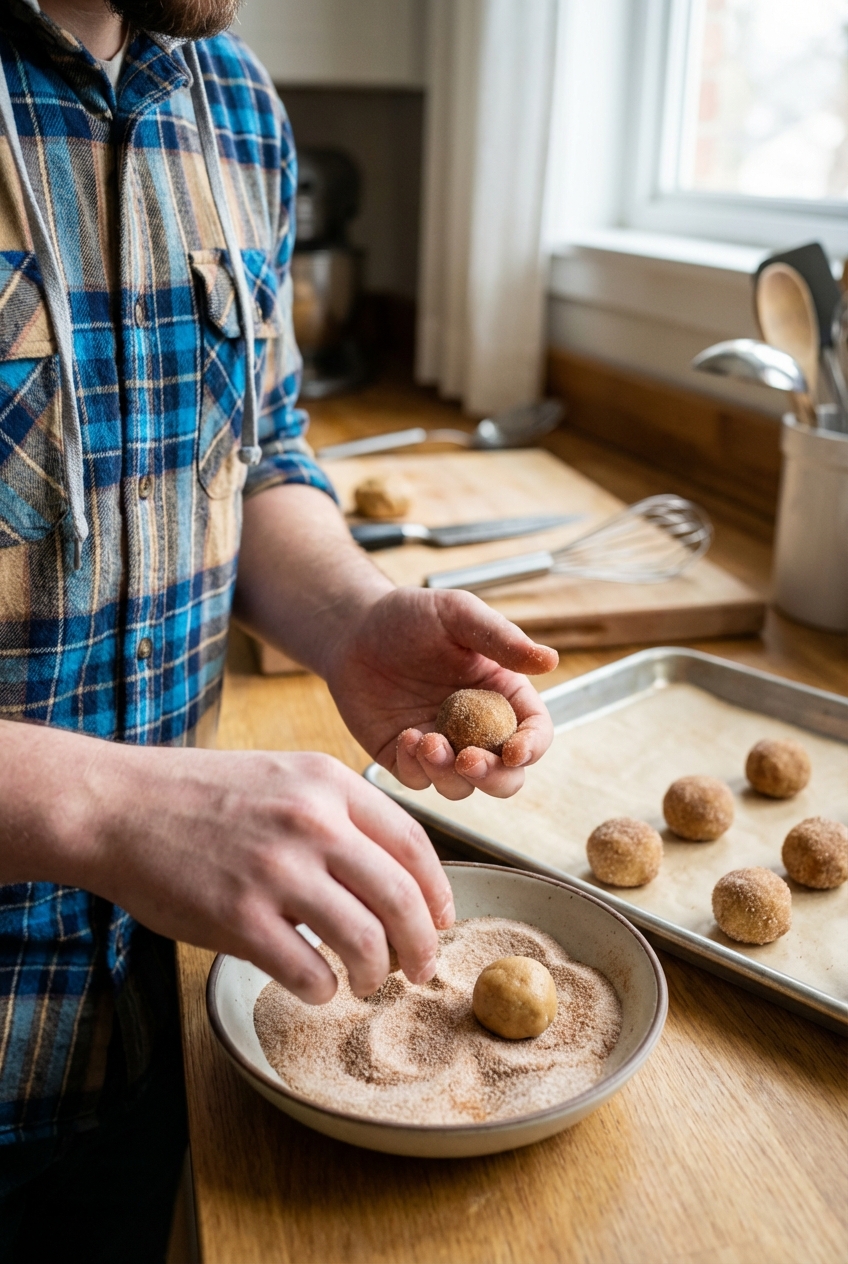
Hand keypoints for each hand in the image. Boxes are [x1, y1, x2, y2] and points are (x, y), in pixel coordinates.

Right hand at [0, 721, 453, 1003]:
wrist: (118, 805)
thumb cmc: (200, 795)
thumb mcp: (282, 776)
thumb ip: (336, 813)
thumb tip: (392, 875)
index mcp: (328, 783)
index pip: (413, 844)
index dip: (437, 892)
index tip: (442, 921)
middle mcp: (312, 822)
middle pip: (401, 898)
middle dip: (421, 946)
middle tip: (419, 970)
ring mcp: (276, 870)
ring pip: (365, 940)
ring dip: (374, 973)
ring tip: (364, 983)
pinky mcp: (239, 917)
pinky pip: (308, 971)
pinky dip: (322, 989)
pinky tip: (317, 987)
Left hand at [325, 588, 558, 800]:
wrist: (354, 629)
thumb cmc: (411, 616)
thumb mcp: (457, 615)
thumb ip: (501, 638)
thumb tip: (551, 660)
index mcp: (503, 695)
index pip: (535, 733)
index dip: (532, 747)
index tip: (515, 750)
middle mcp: (478, 728)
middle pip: (506, 777)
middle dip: (494, 778)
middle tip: (468, 760)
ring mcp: (443, 747)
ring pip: (462, 787)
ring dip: (449, 775)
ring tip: (426, 740)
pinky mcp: (406, 758)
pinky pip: (419, 781)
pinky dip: (416, 769)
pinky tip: (406, 736)